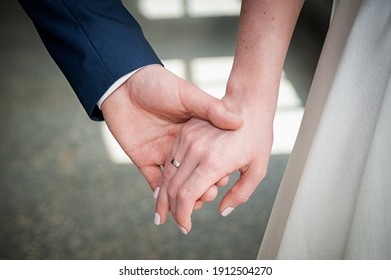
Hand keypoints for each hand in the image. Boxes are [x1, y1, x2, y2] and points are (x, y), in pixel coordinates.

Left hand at [101, 64, 241, 196]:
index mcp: (193, 133)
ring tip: (190, 206)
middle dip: (201, 188)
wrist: (123, 83)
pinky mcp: (144, 159)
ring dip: (183, 196)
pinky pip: (153, 180)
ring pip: (175, 182)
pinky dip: (159, 194)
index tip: (222, 181)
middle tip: (207, 197)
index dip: (216, 171)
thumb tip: (237, 121)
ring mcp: (162, 154)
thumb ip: (211, 108)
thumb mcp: (188, 94)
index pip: (209, 158)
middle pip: (193, 174)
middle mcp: (180, 147)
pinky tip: (166, 203)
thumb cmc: (158, 84)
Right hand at [155, 93, 274, 233]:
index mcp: (214, 162)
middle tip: (175, 223)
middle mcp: (196, 150)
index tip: (186, 227)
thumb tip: (221, 211)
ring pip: (168, 174)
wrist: (248, 103)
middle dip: (171, 210)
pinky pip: (170, 159)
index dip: (183, 215)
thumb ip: (240, 194)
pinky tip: (167, 189)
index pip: (188, 196)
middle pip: (173, 187)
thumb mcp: (258, 169)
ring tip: (164, 211)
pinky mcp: (184, 132)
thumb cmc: (258, 137)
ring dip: (164, 195)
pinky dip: (167, 177)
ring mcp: (187, 139)